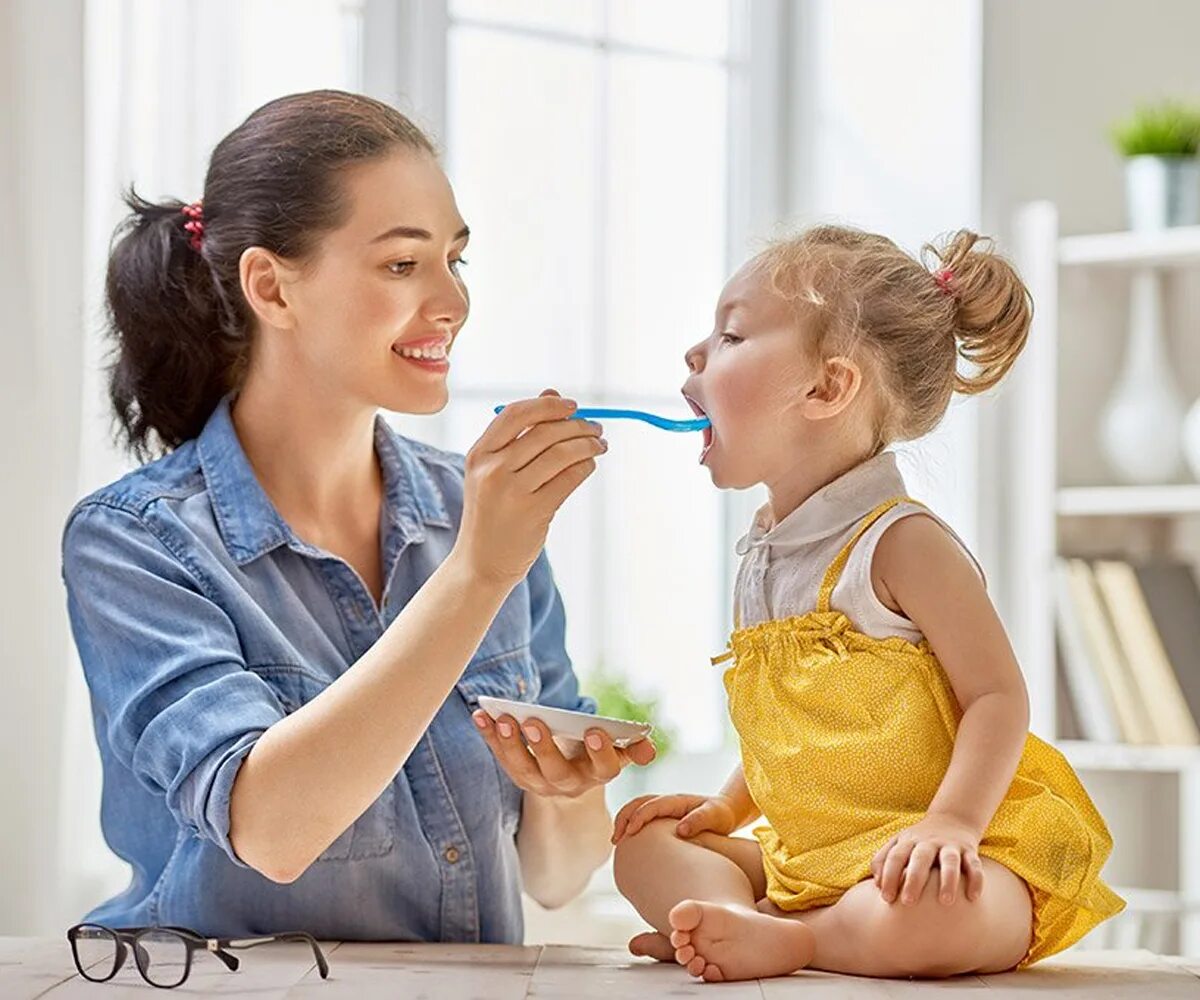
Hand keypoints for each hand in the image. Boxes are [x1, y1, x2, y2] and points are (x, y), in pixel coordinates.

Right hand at [455, 390, 606, 585]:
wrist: (480, 562)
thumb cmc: (492, 513)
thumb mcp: (493, 472)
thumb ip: (519, 435)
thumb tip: (553, 395)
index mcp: (479, 454)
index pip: (516, 414)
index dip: (548, 406)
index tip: (573, 406)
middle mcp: (492, 469)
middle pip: (544, 432)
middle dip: (577, 425)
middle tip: (596, 428)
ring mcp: (512, 491)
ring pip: (561, 453)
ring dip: (588, 444)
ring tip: (599, 445)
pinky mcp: (533, 512)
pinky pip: (569, 478)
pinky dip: (585, 467)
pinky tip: (589, 466)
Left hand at [472, 711, 654, 797]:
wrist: (569, 771)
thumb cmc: (593, 750)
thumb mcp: (615, 749)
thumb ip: (630, 747)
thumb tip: (648, 749)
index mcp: (597, 774)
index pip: (604, 769)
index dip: (601, 752)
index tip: (594, 730)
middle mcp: (567, 784)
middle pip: (555, 771)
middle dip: (544, 747)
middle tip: (534, 720)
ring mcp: (538, 783)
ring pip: (522, 769)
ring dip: (509, 744)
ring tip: (502, 717)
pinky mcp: (516, 774)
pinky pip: (500, 756)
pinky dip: (489, 736)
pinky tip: (480, 714)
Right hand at [611, 793, 738, 843]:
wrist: (726, 814)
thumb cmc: (721, 816)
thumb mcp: (715, 817)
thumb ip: (699, 821)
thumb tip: (680, 831)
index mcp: (677, 801)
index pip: (651, 804)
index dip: (639, 817)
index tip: (630, 834)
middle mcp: (667, 802)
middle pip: (638, 803)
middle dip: (624, 818)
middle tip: (616, 839)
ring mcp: (664, 809)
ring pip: (637, 809)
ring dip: (624, 822)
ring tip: (616, 842)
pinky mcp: (663, 819)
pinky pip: (643, 819)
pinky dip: (631, 827)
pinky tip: (628, 845)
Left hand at [870, 812, 984, 905]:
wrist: (951, 819)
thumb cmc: (918, 842)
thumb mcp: (898, 844)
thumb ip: (883, 861)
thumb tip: (877, 885)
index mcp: (908, 841)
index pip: (895, 857)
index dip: (889, 876)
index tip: (886, 898)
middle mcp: (928, 842)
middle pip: (920, 859)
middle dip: (913, 880)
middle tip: (908, 902)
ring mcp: (950, 845)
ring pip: (950, 861)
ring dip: (948, 880)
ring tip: (945, 901)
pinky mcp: (969, 850)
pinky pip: (974, 864)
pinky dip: (975, 879)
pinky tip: (972, 897)